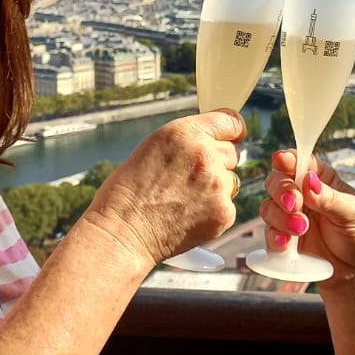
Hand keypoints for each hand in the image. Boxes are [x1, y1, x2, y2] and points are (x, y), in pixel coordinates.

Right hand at [83, 110, 245, 267]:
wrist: (122, 232)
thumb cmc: (128, 192)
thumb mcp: (153, 148)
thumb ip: (187, 141)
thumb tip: (215, 142)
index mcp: (184, 133)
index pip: (232, 122)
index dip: (231, 132)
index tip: (231, 138)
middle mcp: (205, 154)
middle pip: (233, 152)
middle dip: (218, 163)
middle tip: (189, 179)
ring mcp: (217, 184)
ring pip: (231, 180)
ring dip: (215, 188)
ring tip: (183, 200)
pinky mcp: (223, 212)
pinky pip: (228, 205)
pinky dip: (213, 212)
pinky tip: (187, 216)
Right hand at [259, 150, 354, 288]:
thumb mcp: (354, 214)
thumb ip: (330, 199)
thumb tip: (309, 182)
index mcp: (323, 181)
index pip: (301, 162)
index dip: (289, 159)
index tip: (282, 160)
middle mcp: (303, 196)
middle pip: (278, 181)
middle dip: (282, 190)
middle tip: (295, 203)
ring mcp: (291, 218)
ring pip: (269, 207)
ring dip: (280, 216)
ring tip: (301, 228)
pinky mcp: (284, 242)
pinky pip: (269, 235)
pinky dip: (274, 238)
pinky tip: (285, 244)